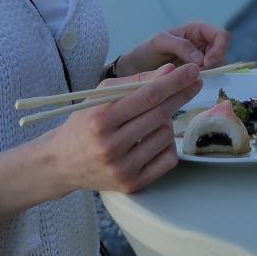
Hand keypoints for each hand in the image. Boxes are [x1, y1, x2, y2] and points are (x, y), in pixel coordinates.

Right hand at [0, 63, 203, 217]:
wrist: (61, 163)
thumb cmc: (84, 124)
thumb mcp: (101, 97)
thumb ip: (135, 83)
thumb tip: (170, 71)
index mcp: (100, 119)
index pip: (147, 96)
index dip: (174, 82)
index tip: (193, 70)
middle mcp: (110, 146)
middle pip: (160, 115)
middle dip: (181, 95)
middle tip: (195, 82)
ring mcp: (122, 168)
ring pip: (166, 136)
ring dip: (169, 121)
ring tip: (156, 117)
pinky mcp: (132, 185)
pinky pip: (167, 159)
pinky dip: (168, 145)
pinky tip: (156, 137)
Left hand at [116, 21, 229, 76]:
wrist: (135, 69)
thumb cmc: (147, 50)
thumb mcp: (160, 42)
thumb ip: (181, 46)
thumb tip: (201, 60)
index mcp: (196, 30)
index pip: (221, 35)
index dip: (219, 49)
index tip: (207, 63)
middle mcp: (202, 44)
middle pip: (222, 52)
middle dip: (214, 63)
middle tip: (198, 73)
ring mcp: (200, 60)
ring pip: (217, 66)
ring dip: (208, 73)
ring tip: (188, 77)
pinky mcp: (195, 74)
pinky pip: (207, 76)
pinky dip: (201, 80)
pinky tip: (187, 82)